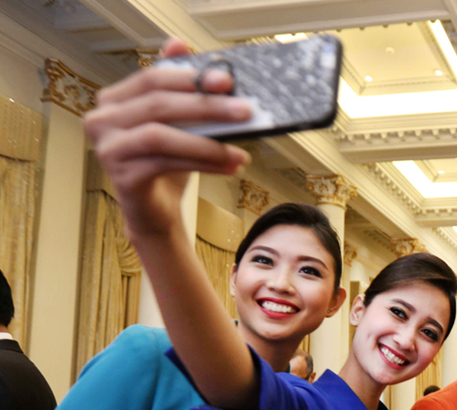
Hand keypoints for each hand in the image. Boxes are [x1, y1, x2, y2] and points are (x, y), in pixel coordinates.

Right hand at [83, 38, 250, 241]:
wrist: (156, 209)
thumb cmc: (167, 160)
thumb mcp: (176, 120)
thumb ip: (177, 84)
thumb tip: (179, 44)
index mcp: (114, 99)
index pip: (152, 78)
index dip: (190, 77)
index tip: (228, 81)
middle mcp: (102, 120)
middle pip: (158, 104)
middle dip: (206, 106)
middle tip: (245, 111)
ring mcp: (108, 149)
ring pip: (161, 136)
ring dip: (208, 142)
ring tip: (240, 149)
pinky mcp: (121, 177)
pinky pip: (166, 163)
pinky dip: (203, 163)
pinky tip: (230, 166)